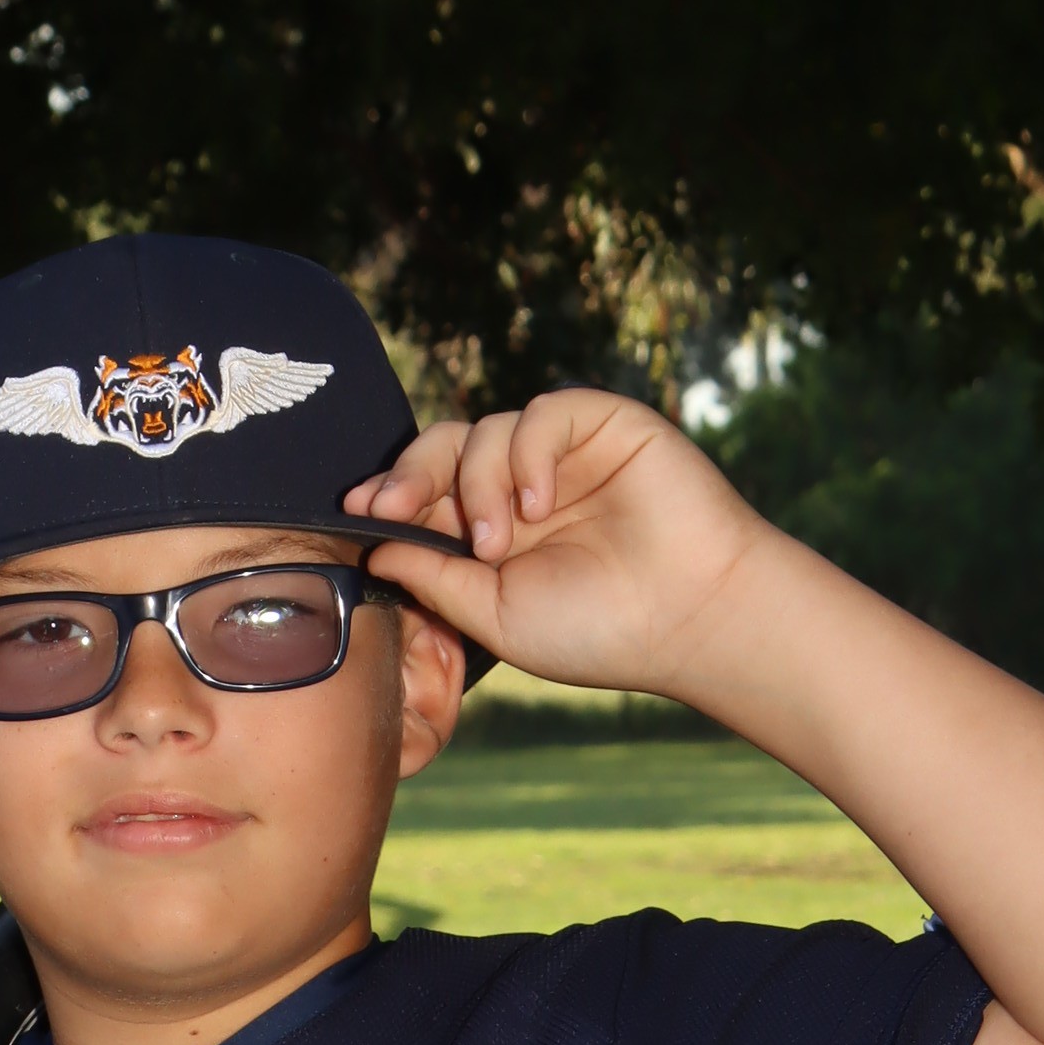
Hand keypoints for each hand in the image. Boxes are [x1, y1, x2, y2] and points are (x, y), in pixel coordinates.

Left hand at [344, 390, 770, 697]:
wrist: (688, 617)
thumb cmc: (597, 631)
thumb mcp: (493, 615)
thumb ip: (433, 579)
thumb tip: (372, 548)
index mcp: (494, 532)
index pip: (427, 494)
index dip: (388, 496)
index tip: (355, 513)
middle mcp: (522, 487)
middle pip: (443, 449)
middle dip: (408, 475)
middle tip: (390, 509)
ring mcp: (561, 455)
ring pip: (483, 431)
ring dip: (476, 485)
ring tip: (499, 542)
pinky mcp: (603, 423)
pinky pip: (541, 413)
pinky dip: (526, 453)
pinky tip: (539, 504)